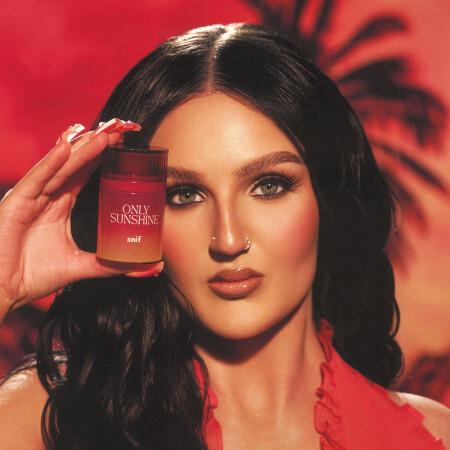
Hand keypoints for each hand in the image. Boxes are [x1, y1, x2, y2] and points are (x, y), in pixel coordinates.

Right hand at [0, 123, 162, 321]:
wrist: (2, 291)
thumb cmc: (32, 275)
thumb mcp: (80, 265)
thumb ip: (110, 264)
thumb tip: (147, 268)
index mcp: (59, 205)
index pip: (83, 174)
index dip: (101, 158)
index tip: (123, 145)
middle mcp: (46, 196)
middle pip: (74, 164)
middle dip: (96, 146)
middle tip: (119, 130)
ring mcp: (31, 197)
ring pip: (60, 167)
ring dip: (82, 150)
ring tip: (104, 135)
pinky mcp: (16, 203)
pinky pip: (37, 179)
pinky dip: (51, 163)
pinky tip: (67, 147)